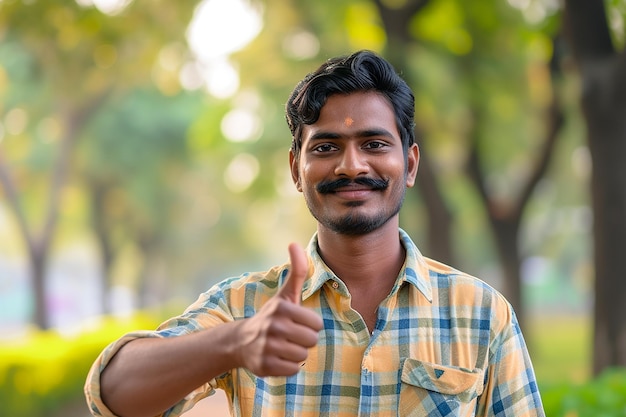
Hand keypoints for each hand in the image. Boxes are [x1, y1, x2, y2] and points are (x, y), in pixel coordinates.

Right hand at [235, 243, 323, 376]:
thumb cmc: (273, 316)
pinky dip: (289, 366)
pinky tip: (278, 357)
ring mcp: (267, 347)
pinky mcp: (264, 366)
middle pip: (311, 341)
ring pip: (302, 356)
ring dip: (297, 353)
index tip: (298, 323)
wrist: (242, 341)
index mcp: (282, 308)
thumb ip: (297, 271)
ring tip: (284, 346)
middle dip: (304, 340)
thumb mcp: (286, 294)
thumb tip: (294, 243)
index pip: (317, 324)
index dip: (310, 325)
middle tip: (291, 336)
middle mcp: (273, 327)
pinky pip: (293, 370)